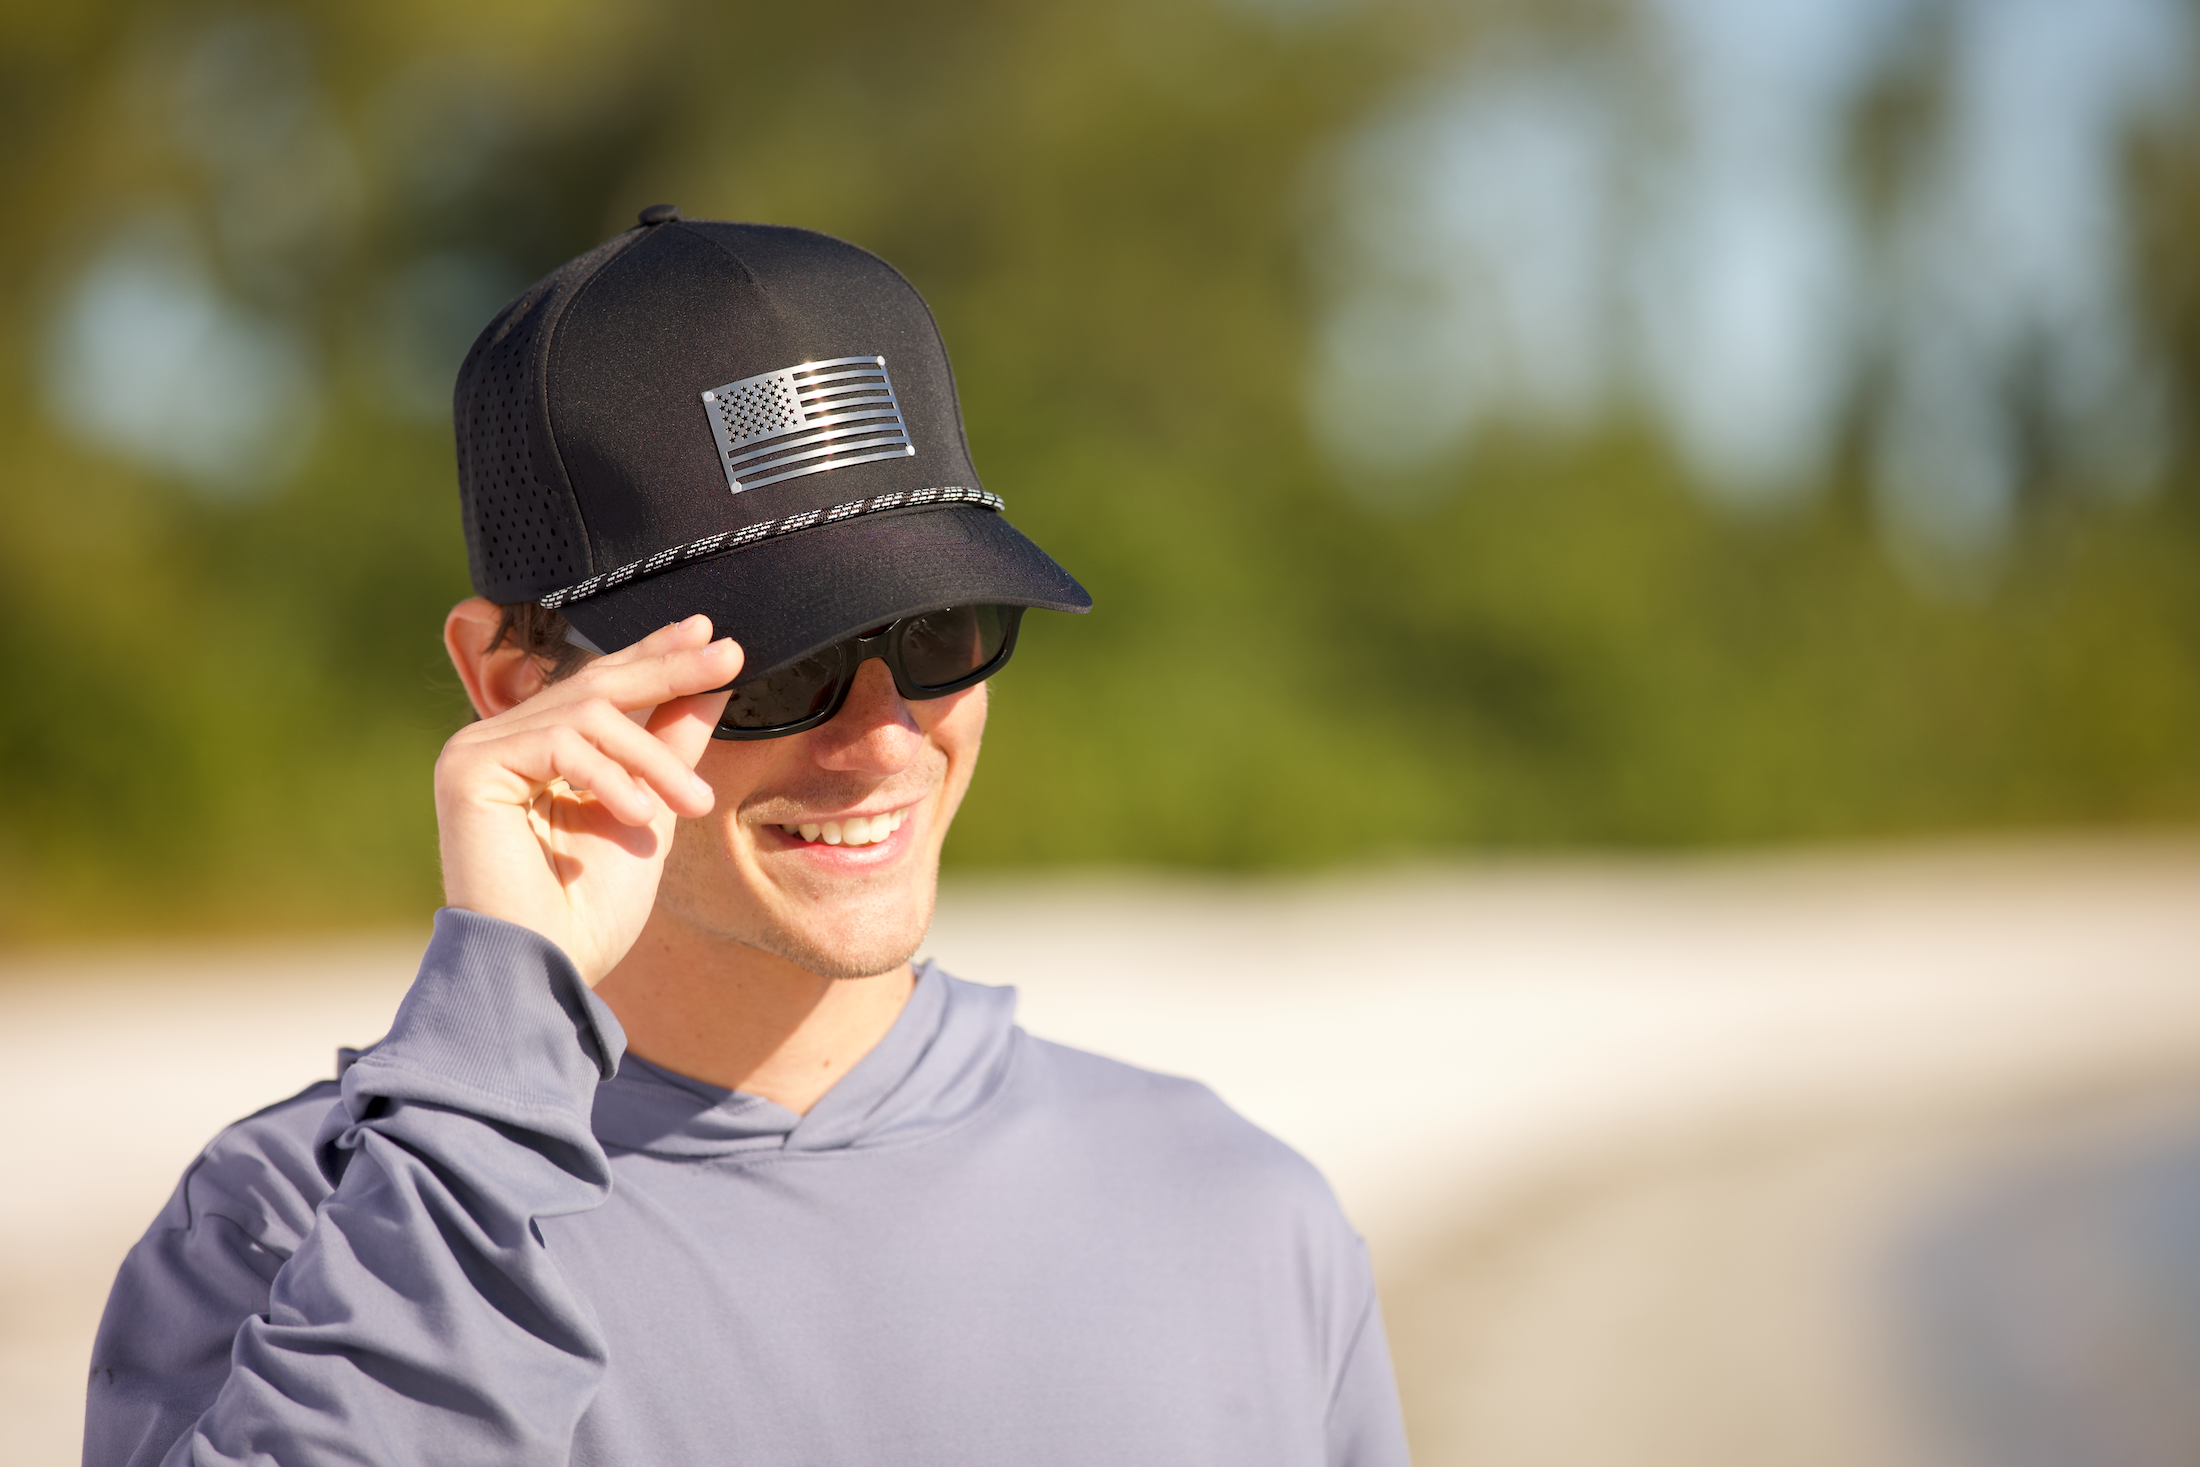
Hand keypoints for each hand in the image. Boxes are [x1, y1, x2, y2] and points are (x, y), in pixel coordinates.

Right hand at [435, 614, 740, 982]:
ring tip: (694, 804)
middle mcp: (499, 740)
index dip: (654, 653)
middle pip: (595, 682)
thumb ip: (671, 746)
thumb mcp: (651, 810)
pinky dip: (609, 777)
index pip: (601, 684)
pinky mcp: (466, 767)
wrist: (548, 969)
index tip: (711, 634)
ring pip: (587, 712)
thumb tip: (713, 682)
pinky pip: (558, 742)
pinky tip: (639, 816)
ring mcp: (476, 749)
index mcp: (538, 750)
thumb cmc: (589, 909)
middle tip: (728, 656)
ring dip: (653, 757)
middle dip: (668, 668)